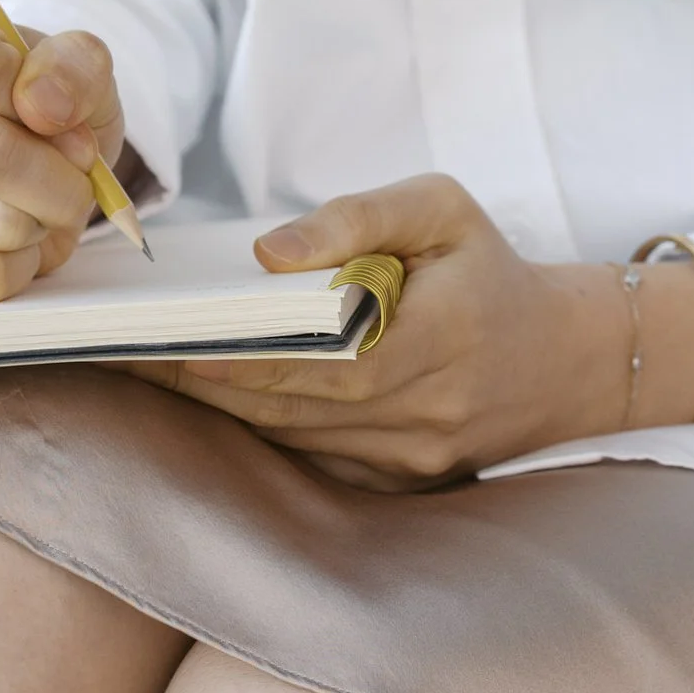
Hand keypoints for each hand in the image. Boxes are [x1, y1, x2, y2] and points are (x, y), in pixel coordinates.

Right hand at [0, 0, 125, 301]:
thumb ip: (74, 66)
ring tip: (40, 205)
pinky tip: (13, 239)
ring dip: (45, 223)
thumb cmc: (43, 104)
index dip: (47, 104)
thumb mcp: (78, 69)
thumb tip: (44, 105)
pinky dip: (22, 264)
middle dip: (60, 181)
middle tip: (76, 181)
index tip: (66, 119)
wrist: (24, 158)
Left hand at [151, 176, 693, 485]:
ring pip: (294, 441)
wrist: (567, 360)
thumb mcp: (442, 208)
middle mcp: (426, 410)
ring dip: (221, 414)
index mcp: (439, 336)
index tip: (167, 341)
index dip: (239, 356)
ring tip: (149, 375)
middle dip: (203, 385)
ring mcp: (414, 457)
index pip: (318, 358)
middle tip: (126, 357)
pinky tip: (213, 405)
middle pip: (291, 407)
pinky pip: (315, 463)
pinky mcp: (403, 484)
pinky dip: (262, 435)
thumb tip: (267, 251)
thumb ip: (358, 217)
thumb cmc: (488, 269)